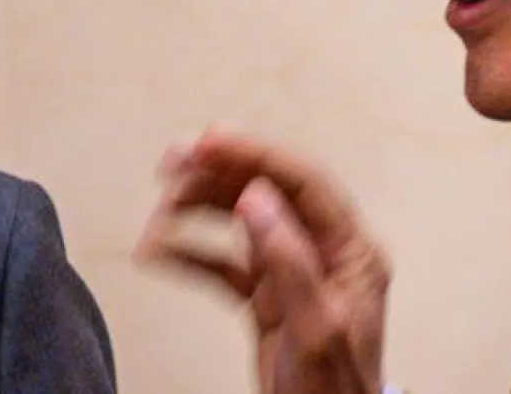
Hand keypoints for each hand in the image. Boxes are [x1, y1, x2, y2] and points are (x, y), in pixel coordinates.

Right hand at [136, 129, 390, 393]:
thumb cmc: (336, 392)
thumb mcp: (315, 326)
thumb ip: (288, 260)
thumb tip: (258, 197)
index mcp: (350, 251)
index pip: (302, 181)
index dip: (254, 154)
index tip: (208, 141)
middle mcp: (323, 252)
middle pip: (266, 191)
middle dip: (216, 173)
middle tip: (172, 163)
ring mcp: (293, 271)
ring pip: (239, 219)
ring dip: (197, 209)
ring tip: (160, 213)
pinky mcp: (266, 295)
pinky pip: (222, 262)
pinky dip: (190, 253)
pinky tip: (161, 252)